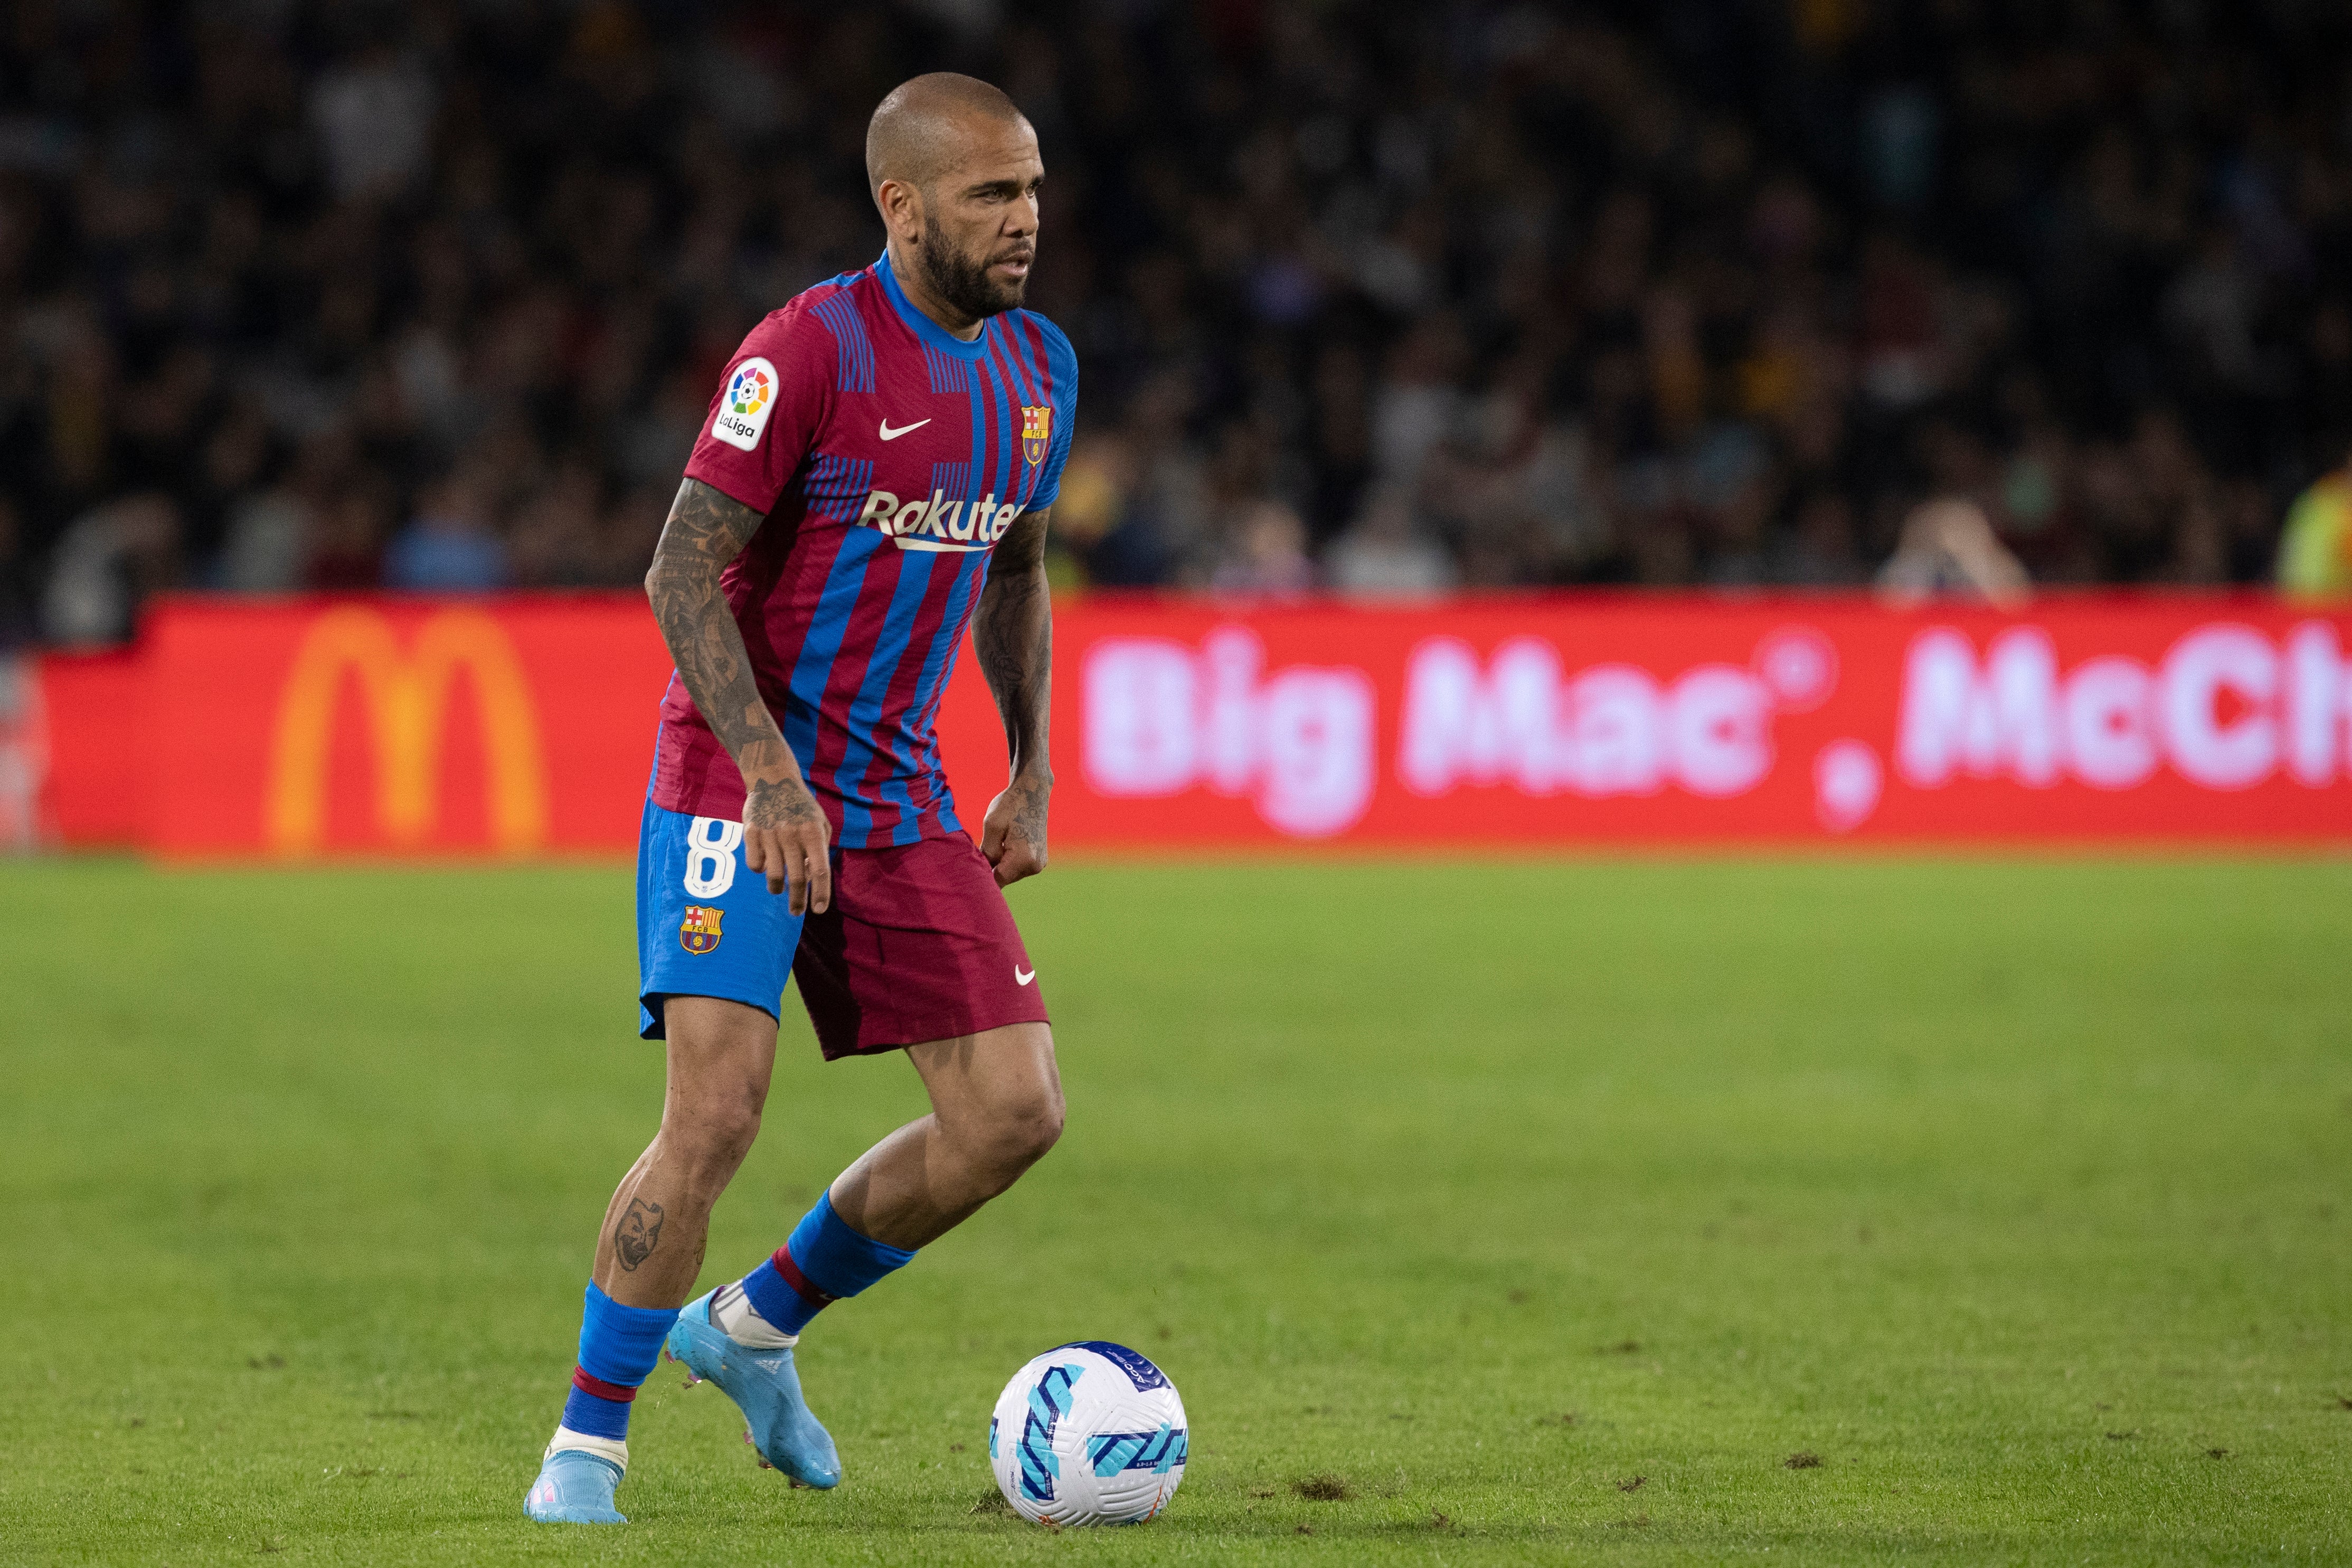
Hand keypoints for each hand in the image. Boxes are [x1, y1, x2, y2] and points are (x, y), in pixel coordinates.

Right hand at [744, 773, 831, 913]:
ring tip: (779, 890)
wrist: (773, 779)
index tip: (819, 910)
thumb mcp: (820, 823)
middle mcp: (792, 834)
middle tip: (796, 912)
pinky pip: (754, 864)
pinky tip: (764, 863)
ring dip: (777, 889)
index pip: (820, 870)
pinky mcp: (751, 832)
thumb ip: (819, 850)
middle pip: (795, 879)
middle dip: (796, 902)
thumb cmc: (801, 807)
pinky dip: (760, 870)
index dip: (820, 893)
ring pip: (773, 876)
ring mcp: (770, 834)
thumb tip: (810, 879)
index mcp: (813, 833)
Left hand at [980, 772, 1050, 887]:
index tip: (970, 870)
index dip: (982, 877)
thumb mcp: (992, 827)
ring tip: (998, 841)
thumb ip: (987, 853)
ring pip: (1009, 873)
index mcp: (1024, 859)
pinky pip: (1017, 867)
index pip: (997, 880)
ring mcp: (1039, 864)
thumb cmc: (1010, 805)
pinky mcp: (1038, 859)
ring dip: (999, 863)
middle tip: (983, 848)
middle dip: (991, 868)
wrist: (1032, 791)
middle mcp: (1035, 866)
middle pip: (1003, 878)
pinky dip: (1008, 859)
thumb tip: (981, 873)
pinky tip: (1006, 842)